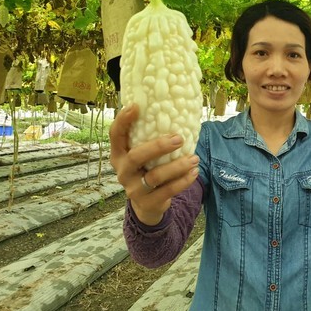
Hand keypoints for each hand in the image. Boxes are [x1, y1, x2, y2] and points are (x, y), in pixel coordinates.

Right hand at [109, 104, 199, 225]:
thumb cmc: (148, 169)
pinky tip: (194, 172)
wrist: (147, 204)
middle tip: (179, 138)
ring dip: (178, 166)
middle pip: (136, 157)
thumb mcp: (142, 155)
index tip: (136, 106)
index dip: (123, 121)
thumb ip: (148, 139)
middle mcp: (123, 171)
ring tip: (195, 158)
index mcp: (119, 155)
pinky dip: (183, 181)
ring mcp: (133, 189)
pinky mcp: (148, 202)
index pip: (115, 136)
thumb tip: (173, 111)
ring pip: (155, 176)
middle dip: (158, 146)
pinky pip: (168, 191)